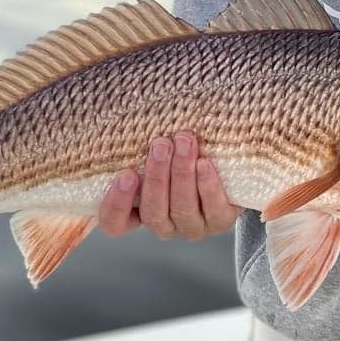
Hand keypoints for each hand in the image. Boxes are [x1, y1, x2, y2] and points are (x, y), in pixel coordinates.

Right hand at [97, 131, 240, 240]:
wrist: (223, 160)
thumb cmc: (178, 149)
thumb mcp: (155, 147)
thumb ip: (139, 143)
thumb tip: (123, 114)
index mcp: (138, 211)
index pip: (115, 222)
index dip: (117, 204)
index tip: (126, 174)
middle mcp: (163, 223)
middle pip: (153, 212)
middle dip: (157, 177)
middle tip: (161, 145)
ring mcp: (191, 226)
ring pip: (182, 209)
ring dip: (182, 174)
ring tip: (185, 143)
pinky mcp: (219, 221)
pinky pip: (213, 209)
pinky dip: (208, 186)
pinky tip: (204, 164)